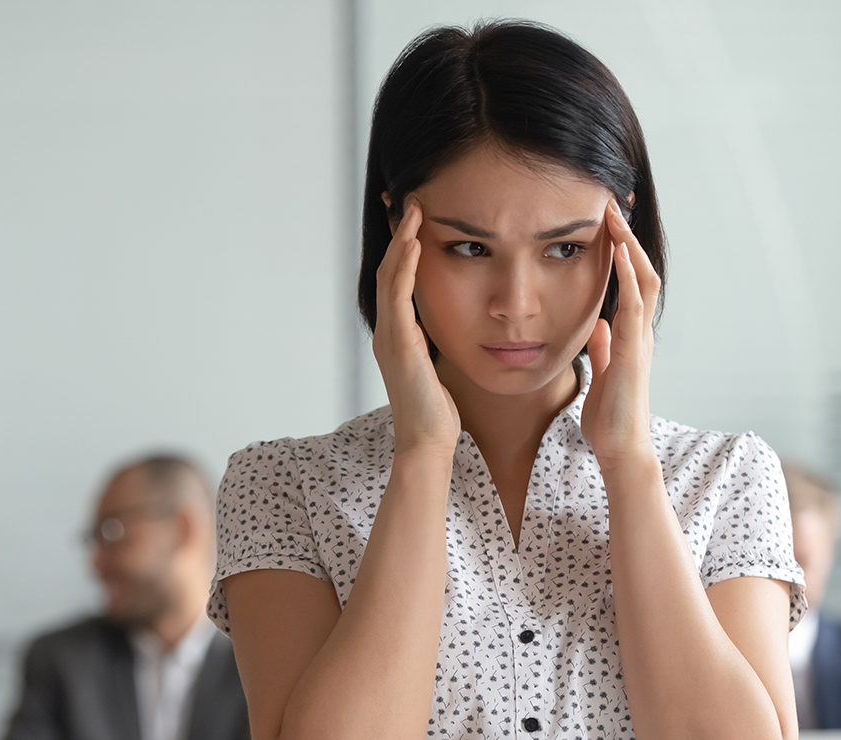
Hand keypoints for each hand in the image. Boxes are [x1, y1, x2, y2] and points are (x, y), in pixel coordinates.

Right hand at [373, 201, 460, 454]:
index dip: (402, 249)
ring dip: (402, 241)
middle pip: (389, 271)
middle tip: (411, 201)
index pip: (397, 282)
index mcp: (397, 336)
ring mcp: (389, 337)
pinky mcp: (400, 344)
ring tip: (413, 211)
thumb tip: (452, 326)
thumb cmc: (438, 412)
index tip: (414, 220)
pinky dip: (405, 267)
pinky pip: (399, 296)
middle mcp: (387, 332)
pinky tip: (413, 244)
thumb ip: (437, 344)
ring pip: (391, 277)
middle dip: (399, 234)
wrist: (428, 443)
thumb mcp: (437, 368)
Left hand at [582, 199, 661, 461]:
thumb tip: (598, 325)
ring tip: (614, 215)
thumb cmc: (610, 416)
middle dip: (629, 238)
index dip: (623, 253)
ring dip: (629, 247)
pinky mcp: (635, 350)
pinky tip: (619, 252)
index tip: (607, 224)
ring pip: (644, 280)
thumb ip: (605, 347)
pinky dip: (629, 275)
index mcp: (632, 335)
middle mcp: (641, 331)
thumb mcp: (603, 372)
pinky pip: (634, 304)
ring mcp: (641, 339)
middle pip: (644, 272)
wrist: (621, 448)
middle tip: (613, 204)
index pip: (632, 283)